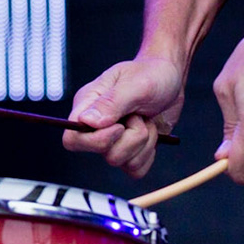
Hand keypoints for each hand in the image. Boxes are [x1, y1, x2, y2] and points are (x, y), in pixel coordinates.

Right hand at [61, 56, 184, 177]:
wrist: (170, 78)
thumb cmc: (150, 74)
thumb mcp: (135, 84)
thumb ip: (111, 102)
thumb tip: (87, 121)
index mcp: (88, 104)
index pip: (73, 138)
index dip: (95, 141)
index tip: (119, 127)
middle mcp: (96, 125)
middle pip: (102, 153)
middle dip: (130, 138)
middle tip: (138, 116)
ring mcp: (113, 140)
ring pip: (121, 161)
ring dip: (143, 141)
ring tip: (145, 119)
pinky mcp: (129, 150)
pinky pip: (135, 169)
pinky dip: (149, 153)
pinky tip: (150, 132)